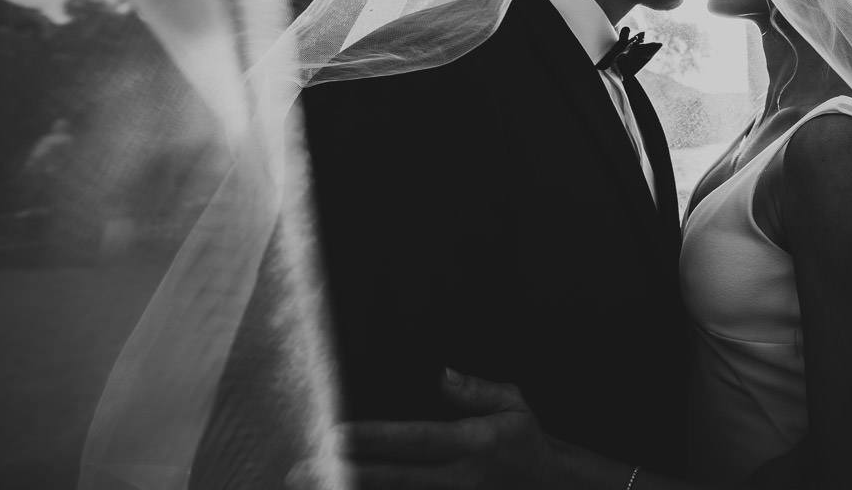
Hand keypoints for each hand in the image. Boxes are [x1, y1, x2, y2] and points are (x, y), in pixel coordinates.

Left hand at [287, 370, 550, 489]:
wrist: (551, 486)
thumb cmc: (527, 440)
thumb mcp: (513, 403)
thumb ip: (476, 390)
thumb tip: (441, 374)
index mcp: (474, 444)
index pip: (415, 441)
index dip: (373, 439)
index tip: (334, 436)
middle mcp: (459, 477)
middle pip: (392, 479)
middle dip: (345, 474)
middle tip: (300, 471)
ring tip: (309, 484)